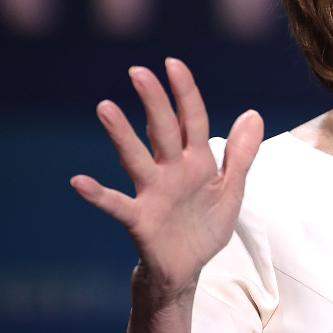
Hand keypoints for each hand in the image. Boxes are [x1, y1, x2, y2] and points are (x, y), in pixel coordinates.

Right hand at [71, 58, 263, 301]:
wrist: (190, 268)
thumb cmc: (206, 224)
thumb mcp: (232, 188)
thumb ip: (241, 153)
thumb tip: (253, 113)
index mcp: (197, 161)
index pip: (192, 120)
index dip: (185, 93)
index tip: (173, 64)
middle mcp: (171, 170)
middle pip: (162, 130)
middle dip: (154, 102)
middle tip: (138, 72)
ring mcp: (153, 193)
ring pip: (136, 158)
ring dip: (122, 135)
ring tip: (106, 108)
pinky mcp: (140, 219)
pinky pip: (117, 204)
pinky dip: (99, 194)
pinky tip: (80, 181)